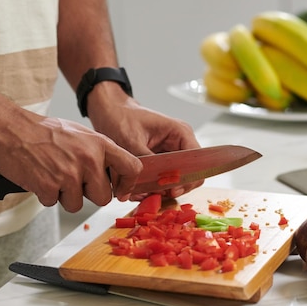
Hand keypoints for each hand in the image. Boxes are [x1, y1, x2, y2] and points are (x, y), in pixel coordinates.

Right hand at [0, 112, 141, 211]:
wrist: (11, 129)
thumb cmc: (44, 132)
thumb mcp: (82, 135)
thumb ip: (100, 153)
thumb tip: (116, 172)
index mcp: (101, 144)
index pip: (132, 167)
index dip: (127, 183)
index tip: (120, 190)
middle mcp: (89, 159)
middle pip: (104, 197)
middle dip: (89, 194)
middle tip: (74, 180)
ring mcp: (69, 174)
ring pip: (78, 204)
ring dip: (65, 196)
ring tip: (54, 175)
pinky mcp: (49, 186)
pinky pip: (54, 203)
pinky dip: (46, 195)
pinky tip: (41, 177)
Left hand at [87, 86, 203, 199]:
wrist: (109, 111)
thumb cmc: (121, 117)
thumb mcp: (132, 141)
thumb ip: (144, 164)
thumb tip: (149, 186)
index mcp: (180, 133)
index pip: (197, 161)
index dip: (187, 178)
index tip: (172, 189)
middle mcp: (180, 143)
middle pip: (190, 174)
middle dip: (174, 186)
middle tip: (158, 194)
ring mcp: (172, 152)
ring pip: (177, 178)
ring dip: (162, 188)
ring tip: (144, 192)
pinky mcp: (161, 159)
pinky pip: (164, 177)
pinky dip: (154, 185)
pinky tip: (140, 188)